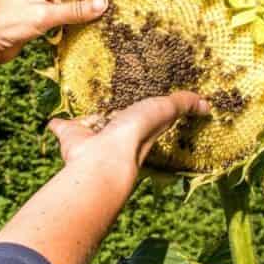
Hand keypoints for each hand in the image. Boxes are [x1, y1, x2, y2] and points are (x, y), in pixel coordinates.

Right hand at [47, 91, 210, 184]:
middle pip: (116, 120)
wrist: (103, 159)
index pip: (147, 118)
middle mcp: (117, 135)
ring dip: (89, 118)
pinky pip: (64, 127)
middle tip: (113, 104)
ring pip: (92, 124)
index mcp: (141, 129)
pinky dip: (59, 124)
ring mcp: (93, 138)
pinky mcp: (71, 136)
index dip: (147, 111)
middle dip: (115, 114)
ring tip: (87, 109)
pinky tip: (55, 121)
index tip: (146, 104)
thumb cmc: (136, 135)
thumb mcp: (164, 111)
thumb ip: (181, 105)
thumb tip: (207, 105)